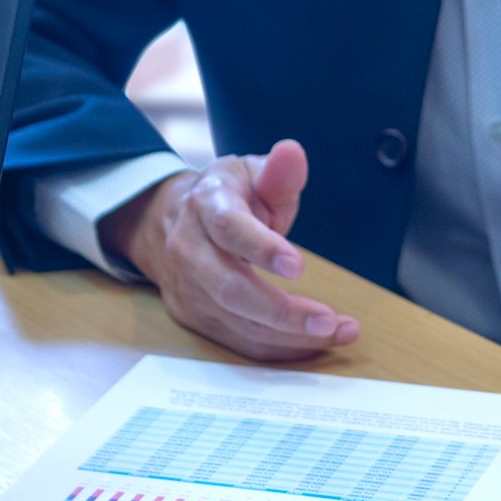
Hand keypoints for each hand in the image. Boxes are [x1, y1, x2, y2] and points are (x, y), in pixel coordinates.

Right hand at [98, 139, 359, 360]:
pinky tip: (315, 341)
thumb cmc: (223, 197)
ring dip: (290, 336)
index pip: (229, 229)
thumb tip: (292, 153)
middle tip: (328, 321)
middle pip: (231, 289)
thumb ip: (277, 173)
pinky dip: (279, 348)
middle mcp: (190, 250)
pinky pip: (238, 342)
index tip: (298, 266)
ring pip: (237, 323)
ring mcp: (188, 289)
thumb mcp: (249, 173)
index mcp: (206, 206)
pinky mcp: (194, 317)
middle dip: (282, 312)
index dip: (262, 248)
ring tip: (338, 331)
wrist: (163, 223)